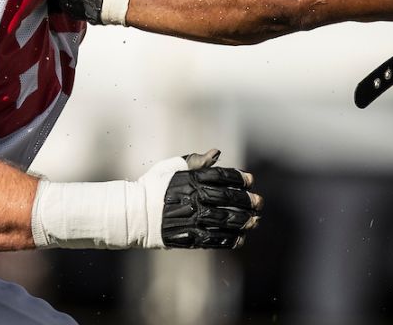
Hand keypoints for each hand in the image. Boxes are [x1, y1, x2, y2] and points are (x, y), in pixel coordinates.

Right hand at [143, 148, 262, 248]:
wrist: (133, 213)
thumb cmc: (153, 187)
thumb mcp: (171, 167)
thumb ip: (195, 161)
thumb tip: (216, 152)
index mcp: (189, 178)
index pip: (220, 176)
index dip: (238, 177)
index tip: (251, 180)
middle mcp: (192, 197)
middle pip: (226, 198)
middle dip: (246, 200)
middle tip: (259, 202)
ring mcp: (190, 218)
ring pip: (223, 220)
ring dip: (242, 221)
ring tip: (254, 221)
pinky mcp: (187, 237)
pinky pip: (213, 239)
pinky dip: (228, 240)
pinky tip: (240, 239)